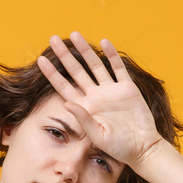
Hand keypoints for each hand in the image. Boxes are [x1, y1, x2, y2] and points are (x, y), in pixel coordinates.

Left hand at [37, 31, 164, 169]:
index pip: (64, 87)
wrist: (142, 147)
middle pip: (76, 71)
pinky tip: (104, 43)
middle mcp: (96, 96)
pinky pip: (118, 68)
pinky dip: (112, 55)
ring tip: (75, 34)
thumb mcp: (97, 136)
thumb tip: (66, 104)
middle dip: (65, 55)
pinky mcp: (127, 88)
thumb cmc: (118, 147)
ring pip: (95, 66)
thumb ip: (83, 119)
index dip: (52, 74)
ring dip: (85, 50)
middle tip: (53, 39)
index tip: (40, 60)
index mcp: (85, 107)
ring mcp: (111, 91)